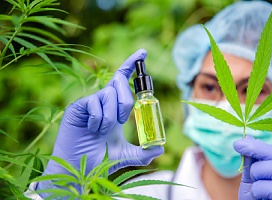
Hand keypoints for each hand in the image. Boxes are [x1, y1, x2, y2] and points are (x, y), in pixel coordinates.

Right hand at [37, 49, 163, 194]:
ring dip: (111, 117)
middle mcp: (103, 100)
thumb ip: (143, 153)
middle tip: (122, 121)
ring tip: (101, 131)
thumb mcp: (125, 155)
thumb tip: (160, 149)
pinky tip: (91, 129)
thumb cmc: (100, 159)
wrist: (79, 168)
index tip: (143, 52)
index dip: (132, 65)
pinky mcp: (77, 106)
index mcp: (115, 106)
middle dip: (126, 101)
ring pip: (109, 93)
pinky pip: (94, 102)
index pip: (124, 79)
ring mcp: (90, 102)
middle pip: (119, 81)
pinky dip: (98, 119)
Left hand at [234, 135, 271, 199]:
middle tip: (252, 178)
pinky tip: (258, 198)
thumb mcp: (250, 178)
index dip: (255, 145)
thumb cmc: (256, 199)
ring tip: (255, 190)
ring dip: (258, 178)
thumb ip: (250, 161)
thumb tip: (247, 138)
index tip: (237, 144)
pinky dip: (259, 191)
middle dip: (256, 165)